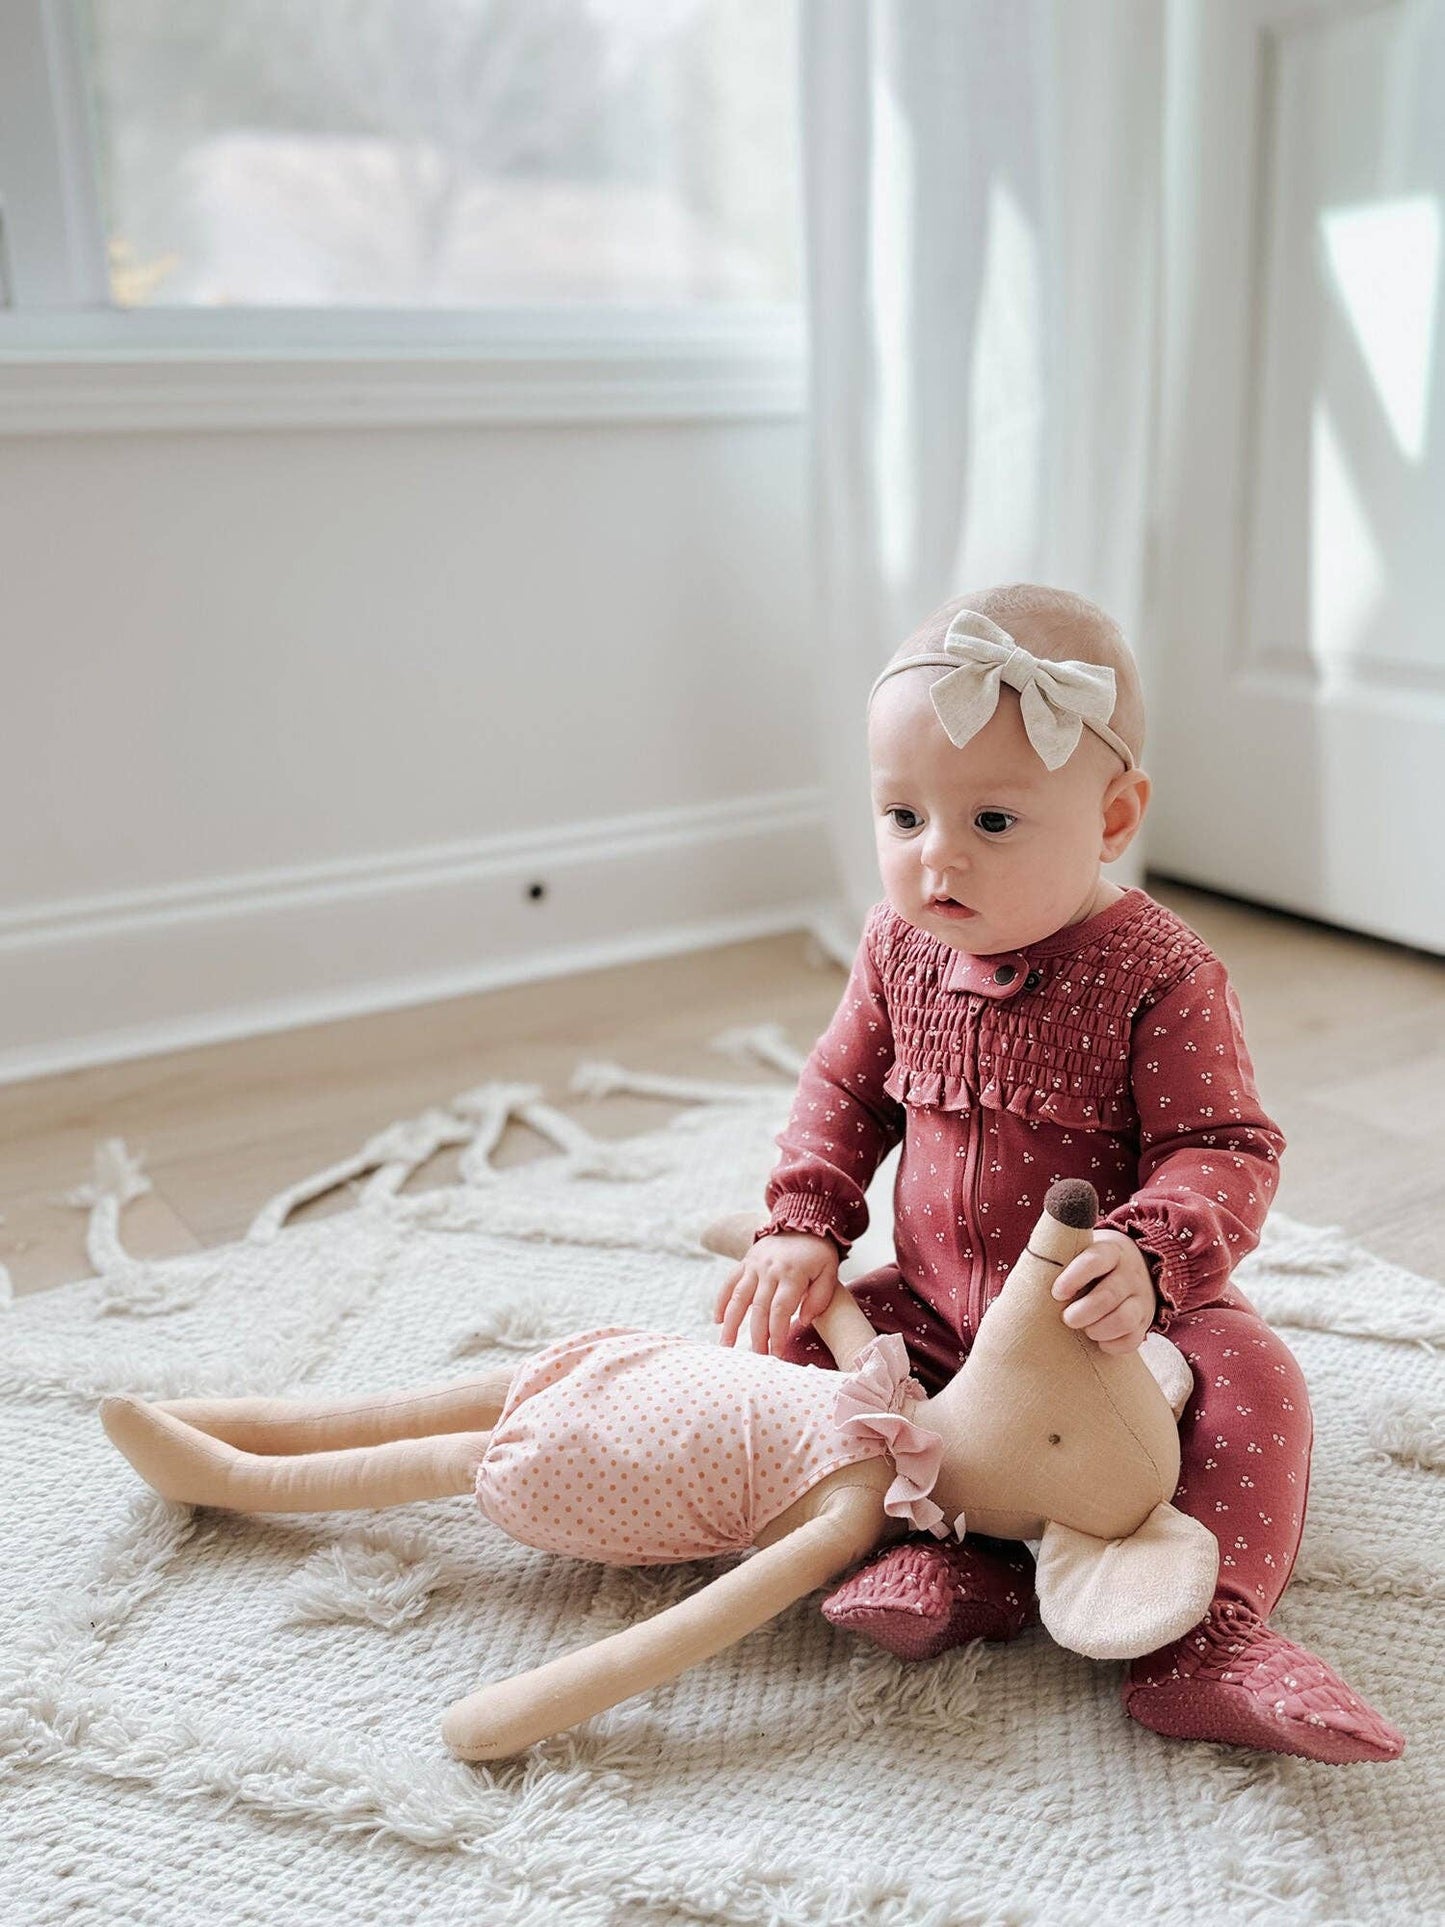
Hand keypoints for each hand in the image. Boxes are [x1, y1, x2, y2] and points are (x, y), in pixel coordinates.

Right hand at [713, 1231, 840, 1355]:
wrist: (802, 1220)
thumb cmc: (818, 1253)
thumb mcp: (830, 1271)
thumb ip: (821, 1297)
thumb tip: (803, 1321)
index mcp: (792, 1274)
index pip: (781, 1310)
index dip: (777, 1334)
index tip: (777, 1354)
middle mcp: (770, 1270)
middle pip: (759, 1309)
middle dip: (757, 1337)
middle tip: (756, 1359)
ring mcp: (754, 1266)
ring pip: (739, 1298)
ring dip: (731, 1324)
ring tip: (726, 1346)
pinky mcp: (745, 1262)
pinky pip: (729, 1283)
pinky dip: (721, 1301)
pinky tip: (717, 1320)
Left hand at [1050, 1229, 1156, 1354]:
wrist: (1133, 1267)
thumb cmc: (1090, 1264)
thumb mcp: (1080, 1251)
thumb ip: (1059, 1261)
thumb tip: (1024, 1285)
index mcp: (1110, 1251)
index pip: (1094, 1260)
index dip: (1073, 1278)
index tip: (1056, 1293)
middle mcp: (1130, 1273)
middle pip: (1109, 1295)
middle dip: (1083, 1312)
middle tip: (1067, 1319)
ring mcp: (1141, 1297)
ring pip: (1125, 1318)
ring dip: (1099, 1329)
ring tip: (1086, 1330)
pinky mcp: (1146, 1320)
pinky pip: (1133, 1339)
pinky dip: (1113, 1344)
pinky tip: (1099, 1341)